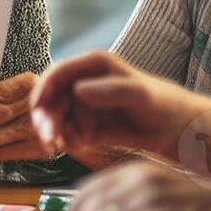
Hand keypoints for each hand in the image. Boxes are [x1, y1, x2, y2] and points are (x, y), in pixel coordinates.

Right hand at [29, 51, 196, 159]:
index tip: (38, 108)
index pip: (58, 73)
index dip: (43, 89)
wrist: (172, 128)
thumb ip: (110, 91)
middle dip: (47, 117)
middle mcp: (84, 82)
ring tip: (69, 143)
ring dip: (55, 130)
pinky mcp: (86, 125)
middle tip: (51, 137)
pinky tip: (78, 144)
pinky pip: (66, 131)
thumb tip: (78, 91)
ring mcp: (83, 105)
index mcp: (93, 65)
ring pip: (55, 116)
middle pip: (51, 97)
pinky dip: (66, 139)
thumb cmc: (160, 103)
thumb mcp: (138, 94)